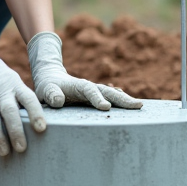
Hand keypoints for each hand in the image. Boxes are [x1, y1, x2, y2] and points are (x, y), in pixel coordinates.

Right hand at [0, 29, 46, 156]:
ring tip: (5, 153)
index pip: (28, 99)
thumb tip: (36, 122)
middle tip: (22, 149)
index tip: (41, 128)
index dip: (35, 114)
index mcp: (15, 85)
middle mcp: (1, 92)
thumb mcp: (13, 81)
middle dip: (16, 131)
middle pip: (10, 111)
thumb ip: (21, 98)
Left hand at [27, 32, 142, 109]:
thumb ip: (52, 94)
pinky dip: (122, 102)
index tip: (106, 107)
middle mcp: (91, 87)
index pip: (90, 91)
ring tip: (139, 106)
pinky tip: (131, 107)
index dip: (97, 98)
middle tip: (138, 105)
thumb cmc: (48, 87)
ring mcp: (95, 92)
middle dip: (123, 99)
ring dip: (126, 100)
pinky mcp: (97, 98)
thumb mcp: (46, 90)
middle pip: (109, 91)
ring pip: (113, 94)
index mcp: (79, 86)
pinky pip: (112, 98)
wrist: (52, 78)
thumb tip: (58, 101)